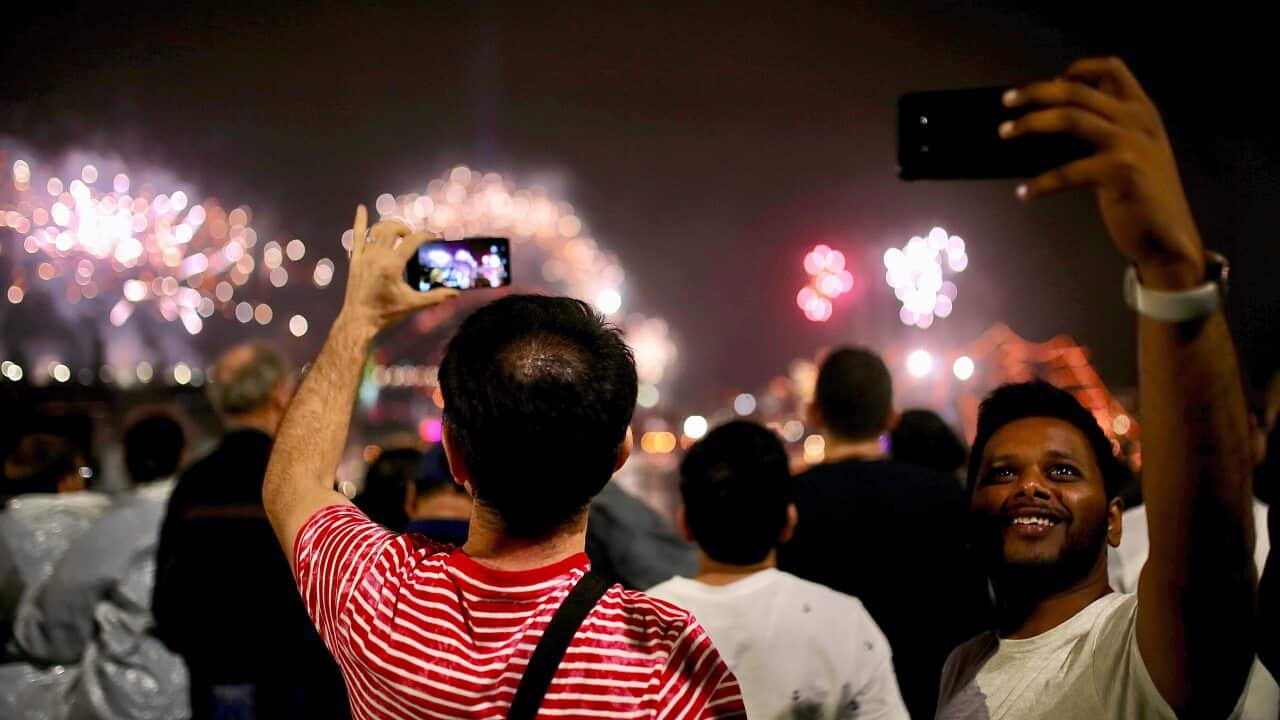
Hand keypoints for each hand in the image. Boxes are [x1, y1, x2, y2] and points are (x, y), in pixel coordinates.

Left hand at [337, 205, 457, 334]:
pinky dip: (359, 221)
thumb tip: (456, 293)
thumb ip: (436, 297)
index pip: (412, 241)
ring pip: (377, 229)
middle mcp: (377, 257)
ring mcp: (364, 257)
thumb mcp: (413, 305)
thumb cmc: (387, 314)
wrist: (359, 320)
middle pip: (393, 229)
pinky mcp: (355, 260)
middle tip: (413, 237)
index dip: (425, 236)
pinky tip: (361, 208)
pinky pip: (356, 236)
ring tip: (398, 232)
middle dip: (406, 228)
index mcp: (392, 266)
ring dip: (389, 226)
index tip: (433, 237)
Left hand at [1002, 58, 1205, 289]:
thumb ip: (1103, 131)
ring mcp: (1131, 144)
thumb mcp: (1130, 153)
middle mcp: (1138, 120)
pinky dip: (1041, 183)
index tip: (1050, 81)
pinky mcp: (1120, 172)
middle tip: (1007, 101)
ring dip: (1030, 123)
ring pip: (1070, 119)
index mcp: (1142, 111)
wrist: (1169, 238)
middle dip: (1036, 92)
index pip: (1113, 69)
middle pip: (1078, 91)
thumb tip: (1050, 119)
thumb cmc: (1139, 196)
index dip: (1079, 69)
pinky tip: (1024, 193)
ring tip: (1005, 132)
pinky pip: (1067, 172)